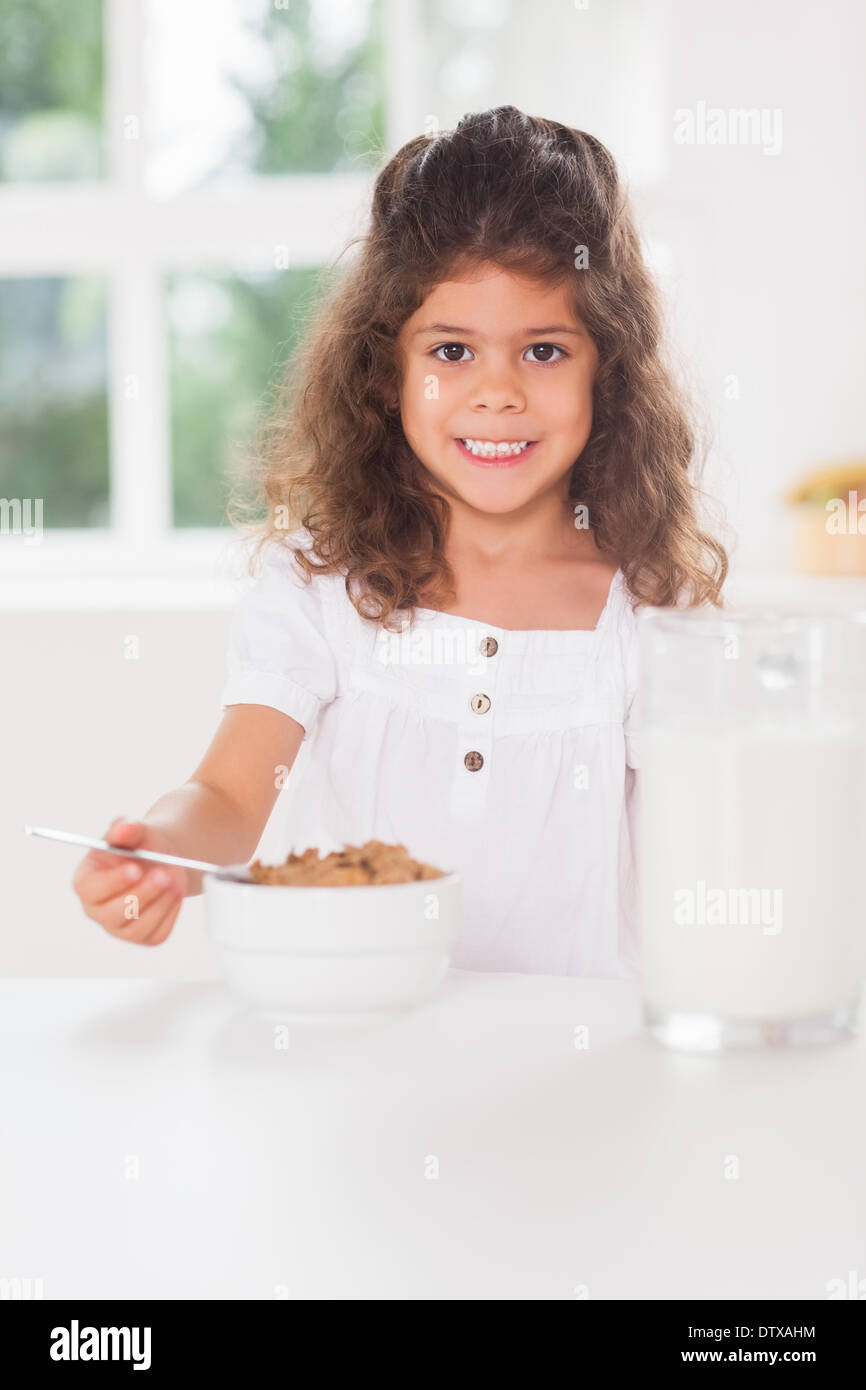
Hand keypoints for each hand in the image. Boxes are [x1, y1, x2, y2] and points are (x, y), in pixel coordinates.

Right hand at [71, 816, 187, 945]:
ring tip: (174, 879)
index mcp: (86, 882)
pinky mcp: (144, 937)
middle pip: (113, 914)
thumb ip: (127, 827)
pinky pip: (156, 934)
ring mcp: (119, 927)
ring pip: (136, 928)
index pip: (91, 890)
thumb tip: (125, 827)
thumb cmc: (141, 845)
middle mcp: (97, 909)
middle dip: (141, 894)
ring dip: (159, 904)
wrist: (162, 859)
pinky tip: (174, 893)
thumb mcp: (135, 831)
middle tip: (163, 874)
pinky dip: (169, 914)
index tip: (135, 869)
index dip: (112, 882)